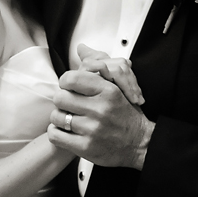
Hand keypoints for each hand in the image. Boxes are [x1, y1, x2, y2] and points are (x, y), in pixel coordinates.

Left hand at [48, 49, 153, 168]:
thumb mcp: (118, 87)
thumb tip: (81, 49)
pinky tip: (66, 132)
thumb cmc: (126, 115)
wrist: (141, 145)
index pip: (72, 78)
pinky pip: (56, 135)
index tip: (68, 87)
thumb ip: (99, 67)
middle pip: (60, 97)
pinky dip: (57, 133)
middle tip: (68, 104)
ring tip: (69, 119)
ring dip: (59, 118)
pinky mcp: (86, 147)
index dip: (65, 82)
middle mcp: (100, 109)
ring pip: (57, 117)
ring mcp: (93, 129)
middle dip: (62, 100)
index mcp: (108, 91)